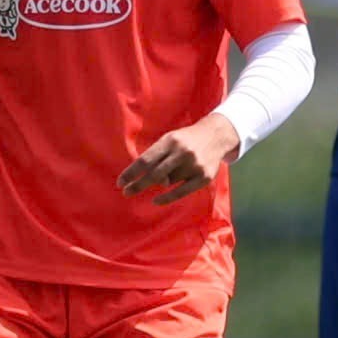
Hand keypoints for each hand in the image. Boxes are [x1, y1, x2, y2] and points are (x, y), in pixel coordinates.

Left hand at [119, 112, 240, 205]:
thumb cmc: (185, 140)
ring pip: (168, 182)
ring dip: (161, 183)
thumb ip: (157, 157)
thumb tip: (146, 180)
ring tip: (166, 176)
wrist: (216, 136)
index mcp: (170, 141)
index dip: (131, 173)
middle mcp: (182, 152)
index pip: (145, 160)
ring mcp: (194, 165)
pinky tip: (156, 200)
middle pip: (154, 174)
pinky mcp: (204, 177)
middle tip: (126, 192)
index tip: (120, 182)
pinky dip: (167, 198)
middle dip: (138, 185)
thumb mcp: (170, 140)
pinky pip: (181, 192)